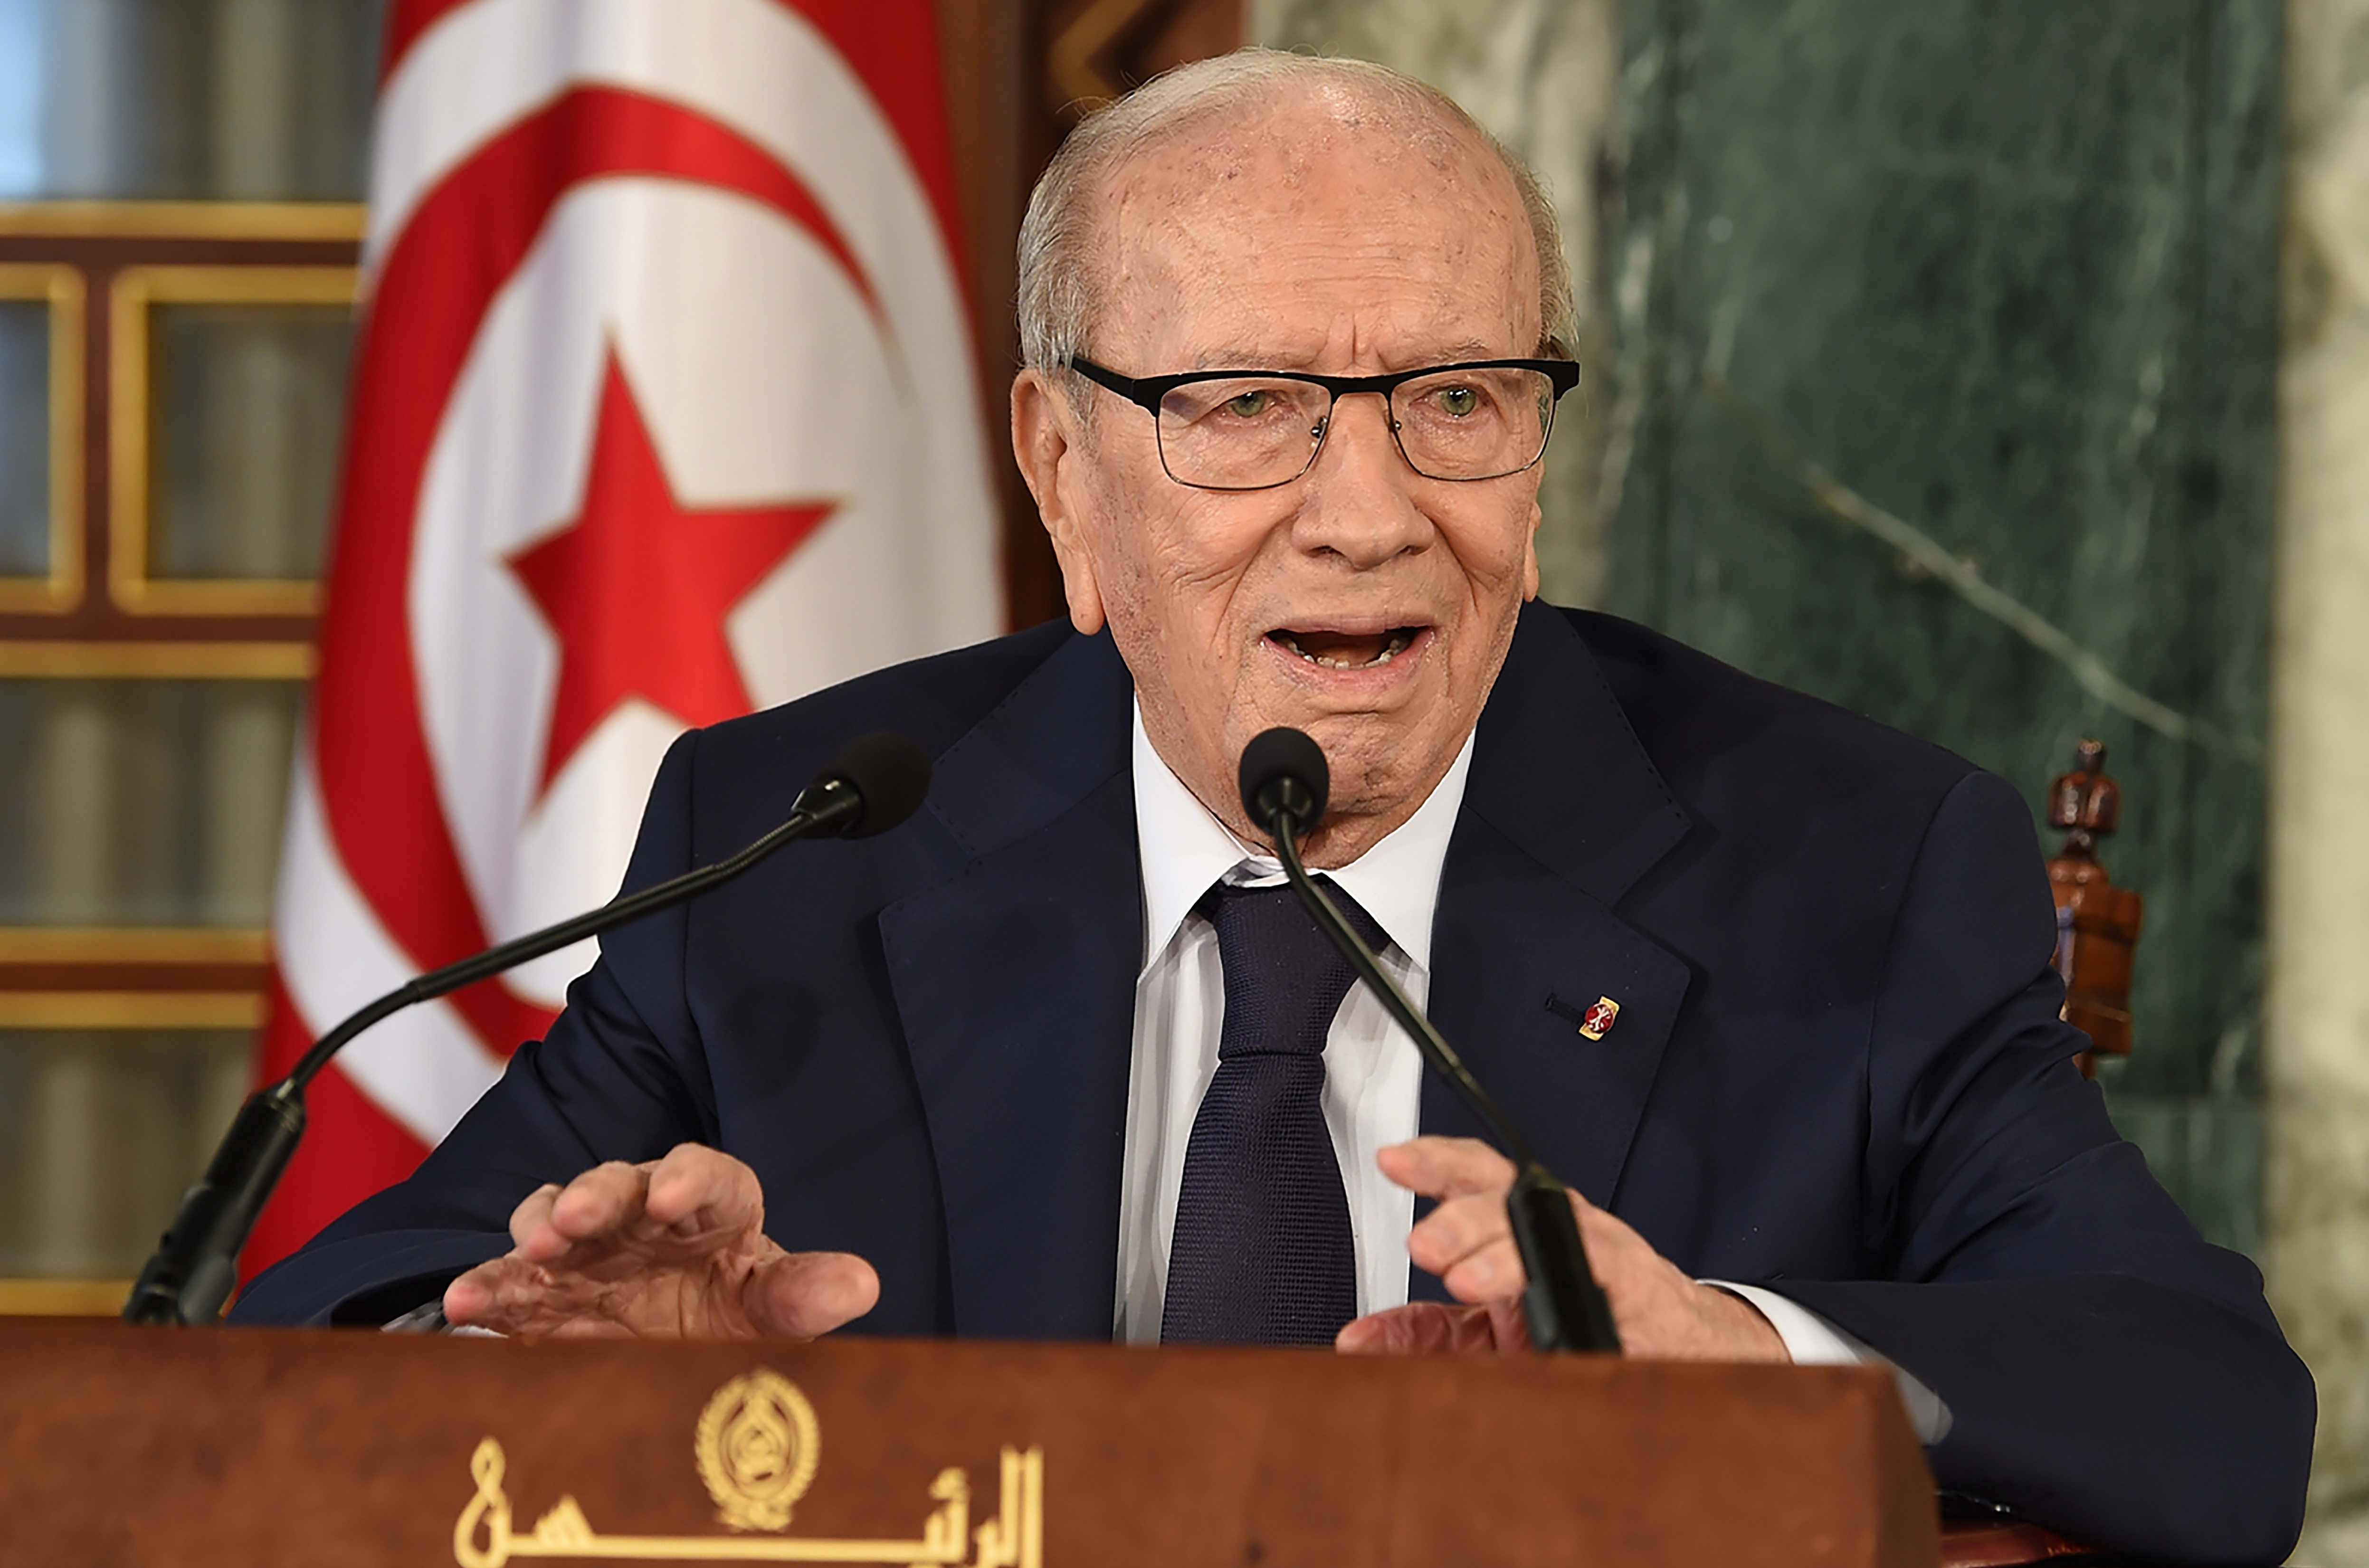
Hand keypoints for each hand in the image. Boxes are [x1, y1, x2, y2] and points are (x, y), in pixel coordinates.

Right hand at [441, 1143, 878, 1338]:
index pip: (705, 1173)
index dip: (689, 1177)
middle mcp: (642, 1214)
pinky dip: (487, 1286)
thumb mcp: (769, 1309)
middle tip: (577, 1217)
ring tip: (528, 1249)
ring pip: (553, 1215)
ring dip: (537, 1227)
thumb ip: (804, 1296)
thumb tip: (861, 1284)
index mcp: (711, 1205)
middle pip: (618, 1183)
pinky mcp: (542, 1287)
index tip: (676, 1196)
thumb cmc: (732, 1315)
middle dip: (596, 1195)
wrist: (676, 1357)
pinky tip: (465, 1304)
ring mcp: (586, 1247)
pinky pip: (509, 1277)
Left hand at [1335, 1136, 1787, 1360]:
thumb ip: (1429, 1330)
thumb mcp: (1496, 1331)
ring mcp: (1604, 1252)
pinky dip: (1574, 1287)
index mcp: (1524, 1226)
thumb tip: (1359, 1338)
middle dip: (1463, 1215)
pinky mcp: (1641, 1290)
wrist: (1687, 1351)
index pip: (1478, 1177)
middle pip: (1511, 1195)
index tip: (1392, 1161)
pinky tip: (1547, 1309)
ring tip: (1467, 1280)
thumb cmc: (1590, 1322)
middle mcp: (1562, 1225)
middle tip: (1423, 1243)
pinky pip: (1607, 1278)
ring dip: (1507, 1254)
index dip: (1436, 1161)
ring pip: (1555, 1232)